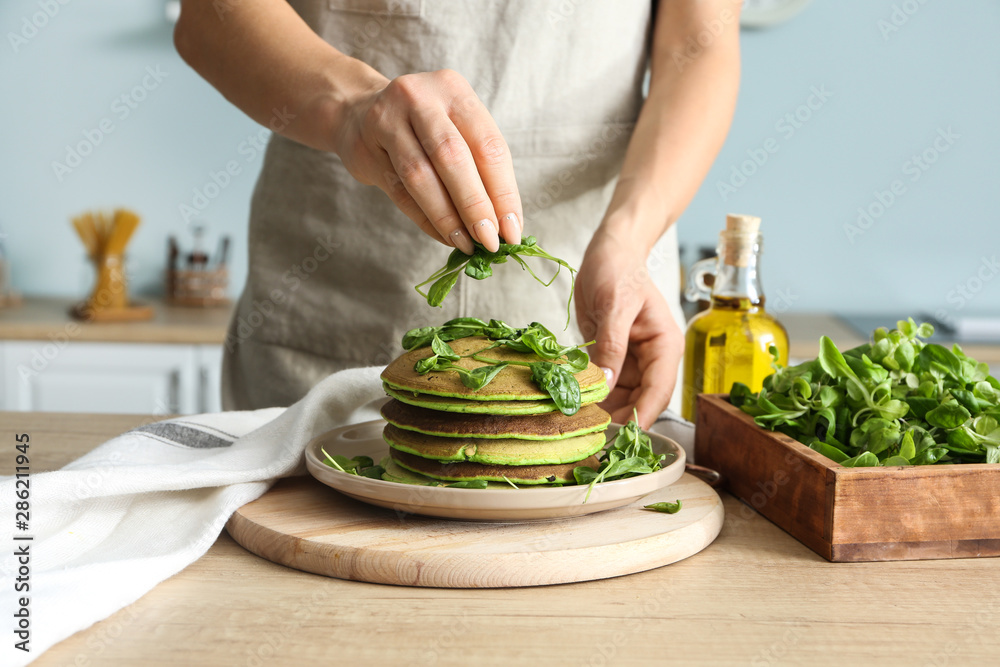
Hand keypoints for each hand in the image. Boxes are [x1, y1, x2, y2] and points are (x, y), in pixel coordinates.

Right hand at [333, 69, 522, 253]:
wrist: (356, 112)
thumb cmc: (422, 126)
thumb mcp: (455, 127)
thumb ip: (480, 167)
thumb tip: (505, 224)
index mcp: (454, 90)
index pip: (488, 145)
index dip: (503, 192)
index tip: (513, 230)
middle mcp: (420, 98)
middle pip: (453, 158)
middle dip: (475, 206)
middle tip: (490, 241)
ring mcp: (387, 119)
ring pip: (421, 176)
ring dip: (448, 217)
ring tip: (467, 244)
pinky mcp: (365, 147)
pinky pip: (400, 191)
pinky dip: (426, 219)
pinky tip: (443, 236)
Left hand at [575, 233, 683, 428]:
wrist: (609, 252)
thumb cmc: (618, 271)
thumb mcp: (614, 305)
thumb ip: (611, 345)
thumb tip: (607, 383)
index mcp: (664, 345)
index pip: (659, 390)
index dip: (644, 415)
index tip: (625, 437)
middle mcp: (652, 358)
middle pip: (640, 400)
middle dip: (620, 419)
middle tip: (593, 437)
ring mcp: (632, 361)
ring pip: (621, 397)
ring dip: (603, 411)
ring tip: (580, 426)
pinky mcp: (612, 358)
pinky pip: (604, 384)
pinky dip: (592, 396)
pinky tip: (574, 406)